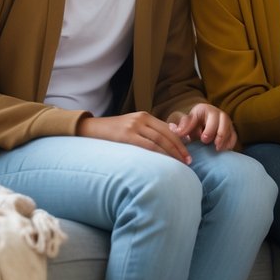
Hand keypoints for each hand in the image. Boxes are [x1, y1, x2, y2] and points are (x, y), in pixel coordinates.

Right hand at [77, 111, 191, 163]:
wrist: (91, 128)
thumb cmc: (113, 132)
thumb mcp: (132, 127)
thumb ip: (148, 131)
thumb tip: (169, 139)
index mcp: (145, 116)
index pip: (168, 129)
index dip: (180, 141)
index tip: (188, 153)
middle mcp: (141, 118)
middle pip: (166, 134)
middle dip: (179, 148)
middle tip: (189, 161)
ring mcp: (134, 126)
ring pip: (159, 140)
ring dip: (172, 153)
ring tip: (180, 163)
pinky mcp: (126, 135)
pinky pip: (147, 146)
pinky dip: (158, 154)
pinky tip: (165, 161)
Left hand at [169, 103, 236, 151]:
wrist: (199, 126)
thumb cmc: (192, 124)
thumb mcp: (186, 123)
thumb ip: (182, 126)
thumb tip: (174, 129)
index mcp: (207, 109)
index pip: (211, 116)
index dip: (209, 129)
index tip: (203, 140)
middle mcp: (219, 114)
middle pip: (224, 122)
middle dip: (219, 134)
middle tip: (212, 145)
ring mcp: (227, 122)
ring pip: (230, 129)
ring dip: (224, 140)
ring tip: (217, 149)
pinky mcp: (231, 131)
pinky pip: (234, 137)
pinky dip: (230, 144)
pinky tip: (224, 150)